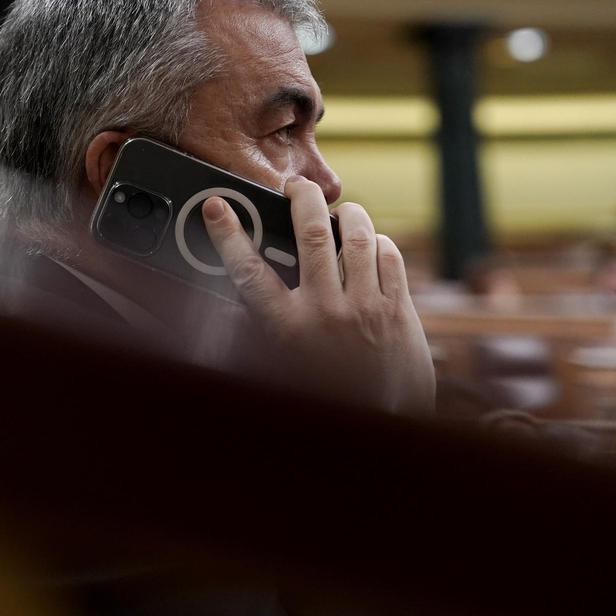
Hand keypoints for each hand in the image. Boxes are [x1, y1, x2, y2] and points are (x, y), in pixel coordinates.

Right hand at [201, 177, 434, 416]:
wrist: (382, 428)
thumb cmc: (325, 400)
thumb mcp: (279, 368)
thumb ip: (257, 332)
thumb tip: (228, 304)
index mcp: (286, 329)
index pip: (248, 270)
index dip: (228, 234)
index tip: (217, 206)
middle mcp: (326, 313)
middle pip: (311, 232)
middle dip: (301, 198)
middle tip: (296, 187)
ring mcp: (367, 309)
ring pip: (357, 236)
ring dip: (347, 214)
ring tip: (339, 212)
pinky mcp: (399, 311)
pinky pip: (389, 257)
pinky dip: (377, 244)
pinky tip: (368, 248)